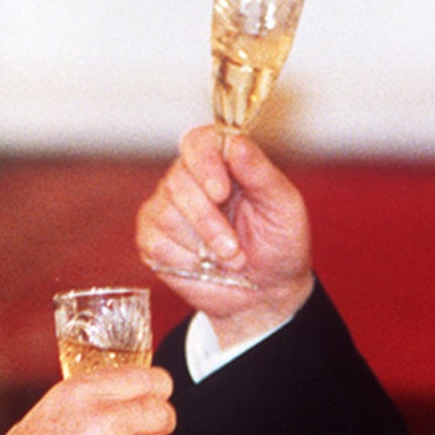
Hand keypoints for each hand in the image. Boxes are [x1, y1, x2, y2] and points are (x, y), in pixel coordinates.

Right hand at [136, 125, 313, 345]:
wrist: (267, 292)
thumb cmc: (278, 244)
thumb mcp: (283, 206)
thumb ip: (260, 172)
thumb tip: (235, 142)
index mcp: (222, 162)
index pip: (198, 142)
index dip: (206, 164)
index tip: (221, 192)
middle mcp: (189, 178)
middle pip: (179, 182)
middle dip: (208, 221)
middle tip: (235, 249)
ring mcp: (166, 207)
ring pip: (167, 214)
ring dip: (202, 245)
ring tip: (229, 259)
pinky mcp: (152, 238)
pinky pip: (156, 243)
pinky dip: (185, 260)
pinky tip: (204, 265)